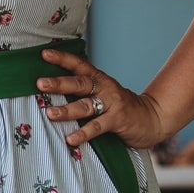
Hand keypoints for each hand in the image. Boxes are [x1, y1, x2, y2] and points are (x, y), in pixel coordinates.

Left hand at [36, 48, 165, 149]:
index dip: (62, 58)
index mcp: (99, 80)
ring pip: (86, 105)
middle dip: (59, 83)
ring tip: (50, 113)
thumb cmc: (121, 108)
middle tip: (41, 83)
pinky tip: (71, 139)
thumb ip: (84, 93)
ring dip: (67, 110)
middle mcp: (105, 88)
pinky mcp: (118, 120)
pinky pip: (98, 126)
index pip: (79, 65)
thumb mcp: (104, 95)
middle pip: (79, 83)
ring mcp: (112, 104)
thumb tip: (52, 94)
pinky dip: (84, 133)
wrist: (152, 118)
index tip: (44, 54)